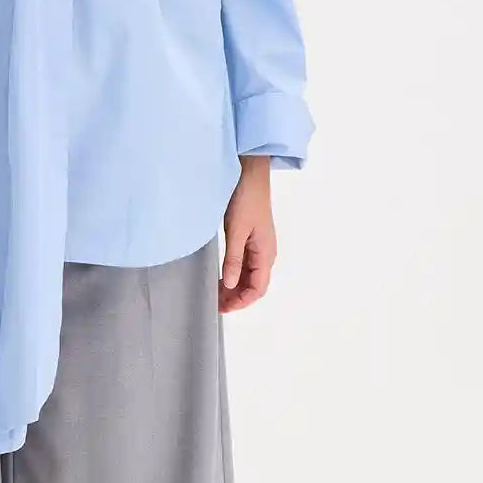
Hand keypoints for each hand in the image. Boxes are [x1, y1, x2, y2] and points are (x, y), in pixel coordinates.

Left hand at [218, 155, 275, 312]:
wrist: (250, 174)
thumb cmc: (246, 199)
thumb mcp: (236, 231)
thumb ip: (234, 259)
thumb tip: (231, 285)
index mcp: (266, 253)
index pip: (258, 288)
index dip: (242, 302)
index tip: (224, 308)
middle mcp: (266, 252)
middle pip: (254, 284)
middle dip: (238, 297)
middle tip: (217, 303)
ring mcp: (260, 244)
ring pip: (250, 274)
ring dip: (236, 286)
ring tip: (217, 292)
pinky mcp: (252, 236)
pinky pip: (246, 262)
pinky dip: (235, 272)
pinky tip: (223, 274)